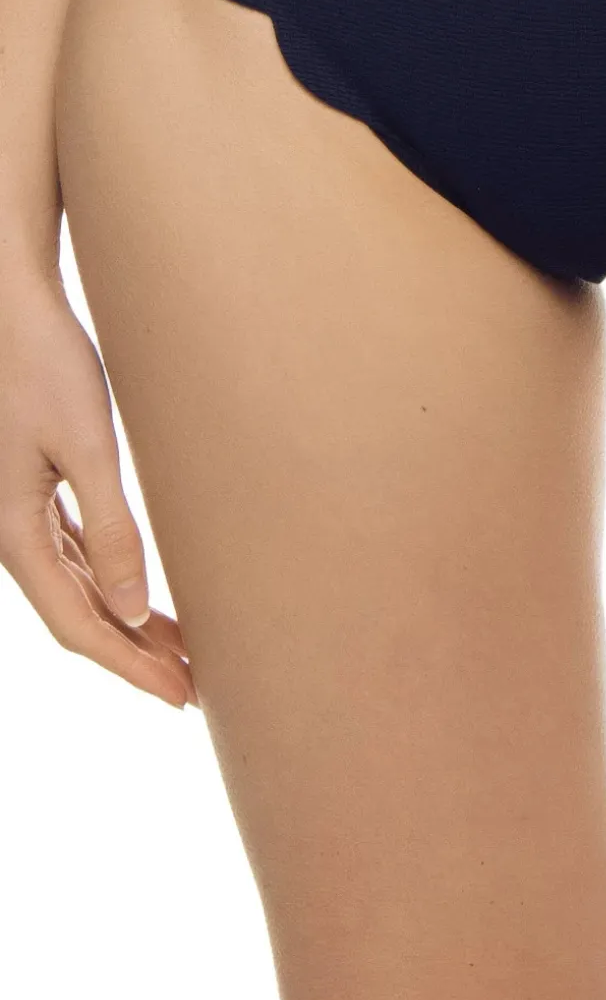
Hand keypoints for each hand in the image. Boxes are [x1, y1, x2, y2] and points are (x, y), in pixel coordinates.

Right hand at [0, 269, 196, 708]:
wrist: (12, 305)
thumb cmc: (46, 365)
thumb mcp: (87, 445)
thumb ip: (111, 528)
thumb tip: (129, 610)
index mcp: (15, 534)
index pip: (79, 627)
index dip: (130, 667)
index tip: (180, 694)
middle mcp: (11, 532)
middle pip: (78, 616)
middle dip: (134, 655)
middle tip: (193, 685)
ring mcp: (20, 511)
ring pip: (78, 587)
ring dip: (126, 621)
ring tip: (181, 647)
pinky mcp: (36, 486)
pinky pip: (75, 553)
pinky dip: (110, 580)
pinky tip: (141, 590)